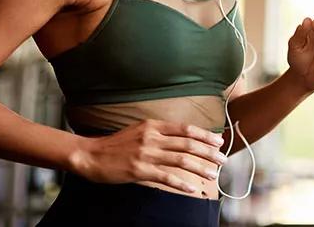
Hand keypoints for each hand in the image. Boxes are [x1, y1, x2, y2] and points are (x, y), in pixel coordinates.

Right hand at [70, 119, 226, 193]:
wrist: (91, 154)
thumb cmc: (116, 144)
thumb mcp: (139, 130)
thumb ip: (159, 133)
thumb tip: (181, 138)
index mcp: (153, 126)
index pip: (186, 129)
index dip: (204, 135)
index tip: (218, 141)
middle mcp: (152, 138)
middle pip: (188, 144)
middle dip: (208, 152)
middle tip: (222, 159)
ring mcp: (146, 154)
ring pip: (181, 160)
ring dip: (200, 167)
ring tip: (213, 174)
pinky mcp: (140, 171)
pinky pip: (166, 177)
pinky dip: (182, 183)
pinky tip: (193, 189)